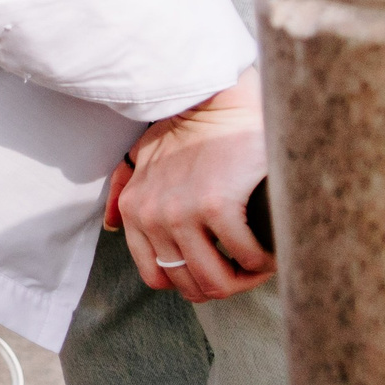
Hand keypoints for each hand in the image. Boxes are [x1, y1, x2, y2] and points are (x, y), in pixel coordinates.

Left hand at [104, 70, 272, 301]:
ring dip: (243, 279)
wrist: (212, 99)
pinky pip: (245, 257)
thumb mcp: (140, 156)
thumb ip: (125, 188)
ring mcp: (182, 214)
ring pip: (214, 281)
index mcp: (135, 211)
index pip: (157, 276)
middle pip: (189, 285)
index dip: (190, 281)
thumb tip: (112, 226)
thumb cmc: (184, 127)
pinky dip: (262, 260)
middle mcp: (152, 218)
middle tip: (245, 269)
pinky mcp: (216, 207)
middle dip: (222, 284)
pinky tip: (271, 246)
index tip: (216, 268)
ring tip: (260, 262)